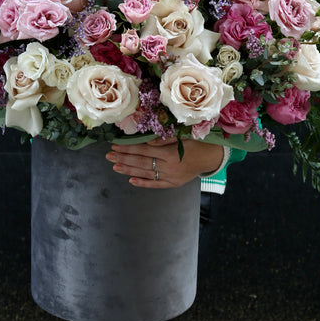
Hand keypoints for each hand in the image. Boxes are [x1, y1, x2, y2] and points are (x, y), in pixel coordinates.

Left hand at [106, 137, 223, 188]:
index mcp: (170, 153)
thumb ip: (165, 140)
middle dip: (124, 158)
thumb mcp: (182, 136)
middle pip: (141, 162)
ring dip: (129, 170)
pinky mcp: (173, 183)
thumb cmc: (196, 143)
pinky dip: (143, 182)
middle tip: (109, 155)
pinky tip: (131, 180)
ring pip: (146, 173)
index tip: (115, 145)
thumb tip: (148, 143)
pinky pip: (156, 184)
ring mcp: (170, 177)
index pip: (144, 150)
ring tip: (115, 166)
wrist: (210, 157)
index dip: (128, 148)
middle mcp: (169, 166)